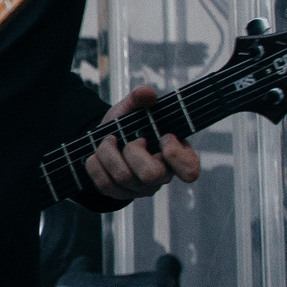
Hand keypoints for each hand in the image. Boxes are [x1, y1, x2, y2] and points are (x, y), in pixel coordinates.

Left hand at [83, 85, 200, 200]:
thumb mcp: (133, 109)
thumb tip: (147, 92)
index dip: (174, 154)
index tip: (163, 136)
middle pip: (150, 174)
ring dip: (108, 152)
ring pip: (123, 177)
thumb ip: (140, 99)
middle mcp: (162, 175)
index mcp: (176, 155)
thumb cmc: (127, 126)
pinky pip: (105, 184)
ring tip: (108, 141)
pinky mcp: (120, 193)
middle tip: (129, 140)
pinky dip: (96, 164)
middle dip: (132, 151)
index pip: (190, 171)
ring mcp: (141, 188)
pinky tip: (97, 155)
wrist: (104, 140)